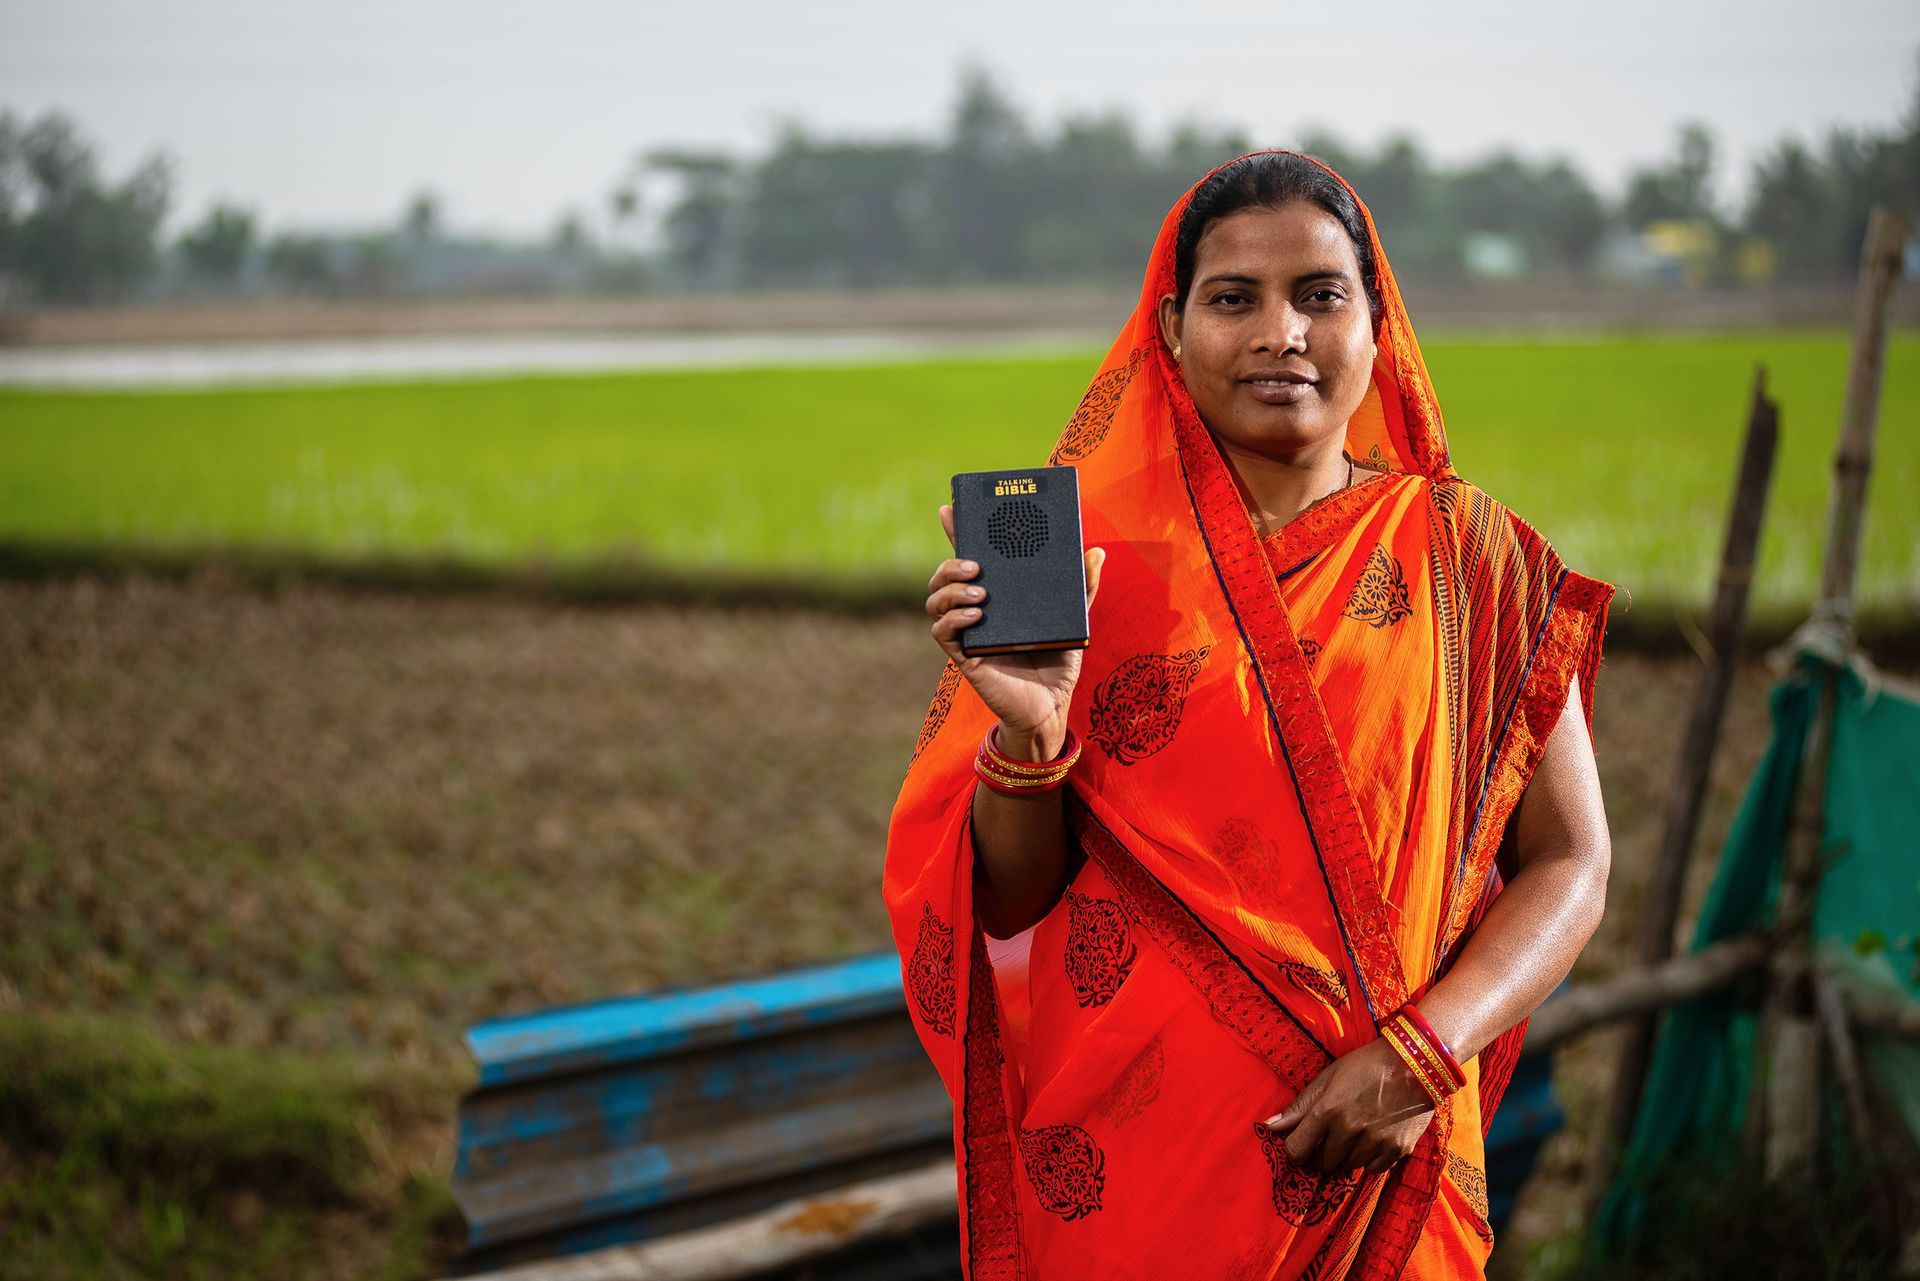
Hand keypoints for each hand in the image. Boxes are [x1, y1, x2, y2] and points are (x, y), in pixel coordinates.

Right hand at [924, 504, 1105, 755]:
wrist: (1051, 706)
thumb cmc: (1058, 662)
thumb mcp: (1075, 619)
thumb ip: (1083, 587)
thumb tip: (1096, 553)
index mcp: (997, 595)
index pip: (971, 558)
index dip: (957, 532)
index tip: (951, 509)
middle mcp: (976, 610)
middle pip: (944, 576)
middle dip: (950, 562)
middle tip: (975, 563)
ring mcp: (968, 632)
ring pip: (935, 601)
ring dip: (950, 589)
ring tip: (979, 591)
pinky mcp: (965, 656)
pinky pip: (943, 632)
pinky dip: (954, 620)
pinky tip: (977, 617)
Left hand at [1260, 1037, 1434, 1175]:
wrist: (1415, 1064)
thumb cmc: (1366, 1065)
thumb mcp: (1328, 1078)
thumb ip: (1300, 1106)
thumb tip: (1270, 1126)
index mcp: (1328, 1111)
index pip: (1296, 1150)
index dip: (1294, 1149)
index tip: (1299, 1144)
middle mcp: (1350, 1131)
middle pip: (1322, 1162)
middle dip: (1320, 1152)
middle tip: (1329, 1135)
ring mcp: (1375, 1143)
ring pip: (1348, 1166)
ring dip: (1346, 1155)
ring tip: (1355, 1131)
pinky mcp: (1398, 1150)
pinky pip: (1374, 1169)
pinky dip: (1370, 1159)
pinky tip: (1373, 1138)